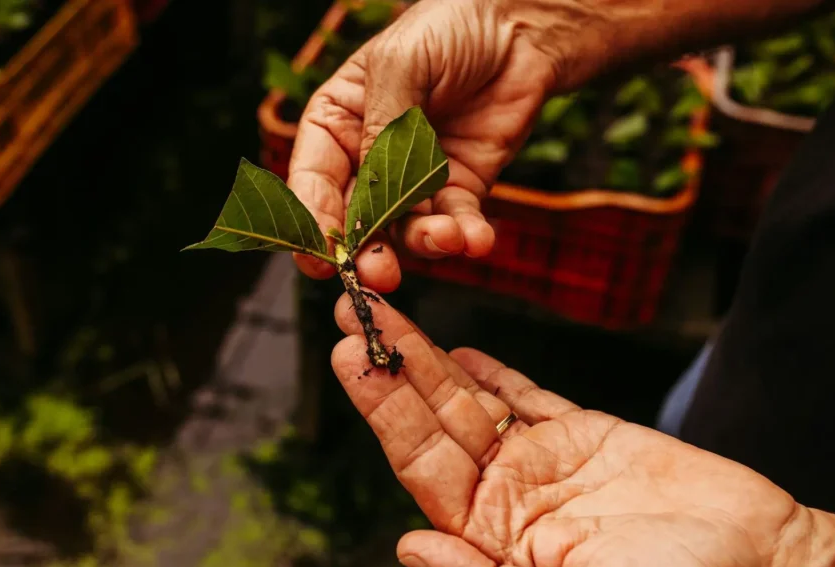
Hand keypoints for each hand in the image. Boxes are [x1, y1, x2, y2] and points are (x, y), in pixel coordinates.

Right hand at [287, 0, 559, 291]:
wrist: (522, 26)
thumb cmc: (449, 26)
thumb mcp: (400, 65)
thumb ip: (379, 129)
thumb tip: (366, 193)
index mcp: (336, 123)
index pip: (312, 180)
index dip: (313, 222)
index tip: (321, 256)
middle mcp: (368, 157)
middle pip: (354, 219)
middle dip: (366, 249)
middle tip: (379, 273)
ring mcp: (414, 178)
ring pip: (405, 230)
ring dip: (422, 244)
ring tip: (445, 239)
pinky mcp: (459, 187)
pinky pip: (456, 223)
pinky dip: (465, 237)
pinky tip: (476, 238)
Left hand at [329, 293, 834, 566]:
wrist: (763, 566)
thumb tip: (409, 545)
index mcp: (491, 537)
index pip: (419, 464)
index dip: (383, 409)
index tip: (352, 358)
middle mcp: (507, 494)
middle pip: (436, 420)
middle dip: (393, 367)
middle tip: (354, 313)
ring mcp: (544, 461)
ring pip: (473, 399)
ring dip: (430, 358)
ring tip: (387, 314)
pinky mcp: (585, 435)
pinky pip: (529, 396)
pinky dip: (496, 371)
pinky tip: (460, 348)